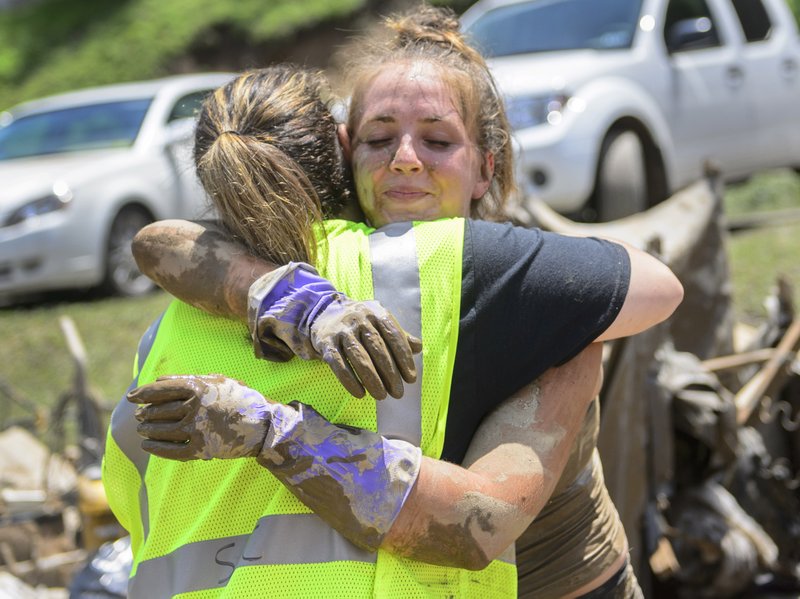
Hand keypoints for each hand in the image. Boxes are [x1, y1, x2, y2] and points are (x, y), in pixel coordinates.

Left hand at [127, 375, 271, 460]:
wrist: (263, 424)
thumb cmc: (239, 398)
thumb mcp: (218, 380)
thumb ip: (188, 379)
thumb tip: (159, 382)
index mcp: (198, 388)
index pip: (161, 389)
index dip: (143, 393)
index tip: (131, 398)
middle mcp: (195, 408)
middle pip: (159, 411)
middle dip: (146, 414)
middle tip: (140, 416)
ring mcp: (197, 429)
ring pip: (161, 431)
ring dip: (148, 430)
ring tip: (142, 430)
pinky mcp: (201, 449)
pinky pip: (171, 450)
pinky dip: (156, 449)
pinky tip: (148, 446)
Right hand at [248, 263, 421, 399]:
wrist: (324, 313)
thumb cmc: (360, 323)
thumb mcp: (379, 322)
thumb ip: (398, 334)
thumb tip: (418, 348)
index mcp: (376, 313)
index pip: (394, 337)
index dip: (404, 359)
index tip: (411, 379)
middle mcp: (359, 319)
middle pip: (378, 350)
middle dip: (390, 374)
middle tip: (398, 393)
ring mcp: (342, 331)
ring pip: (359, 359)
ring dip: (372, 380)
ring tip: (381, 396)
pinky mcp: (326, 343)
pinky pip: (339, 365)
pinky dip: (350, 381)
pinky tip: (360, 394)